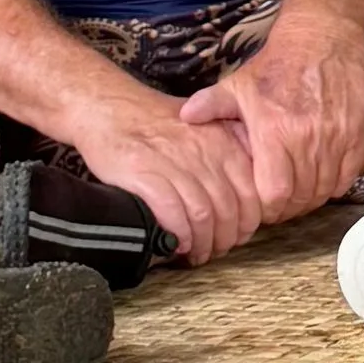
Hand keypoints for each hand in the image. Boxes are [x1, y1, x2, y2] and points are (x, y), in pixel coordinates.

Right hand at [66, 83, 263, 265]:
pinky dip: (178, 234)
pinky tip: (176, 243)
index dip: (246, 225)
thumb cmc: (158, 125)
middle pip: (228, 210)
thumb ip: (228, 157)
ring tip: (194, 254)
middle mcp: (204, 151)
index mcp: (224, 142)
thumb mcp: (204, 129)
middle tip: (214, 252)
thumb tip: (246, 201)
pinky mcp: (144, 171)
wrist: (111, 108)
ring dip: (201, 244)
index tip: (237, 237)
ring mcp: (174, 161)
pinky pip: (172, 212)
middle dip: (224, 240)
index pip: (252, 194)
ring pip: (203, 215)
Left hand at [181, 13, 363, 223]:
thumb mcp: (240, 83)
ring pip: (324, 188)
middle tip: (283, 201)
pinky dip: (335, 184)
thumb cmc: (278, 64)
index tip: (265, 204)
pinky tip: (323, 178)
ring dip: (312, 196)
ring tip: (301, 191)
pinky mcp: (356, 132)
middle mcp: (307, 137)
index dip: (269, 208)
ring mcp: (335, 136)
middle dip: (290, 206)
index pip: (275, 193)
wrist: (323, 37)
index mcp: (274, 130)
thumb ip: (213, 104)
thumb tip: (186, 118)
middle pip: (300, 196)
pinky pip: (347, 176)